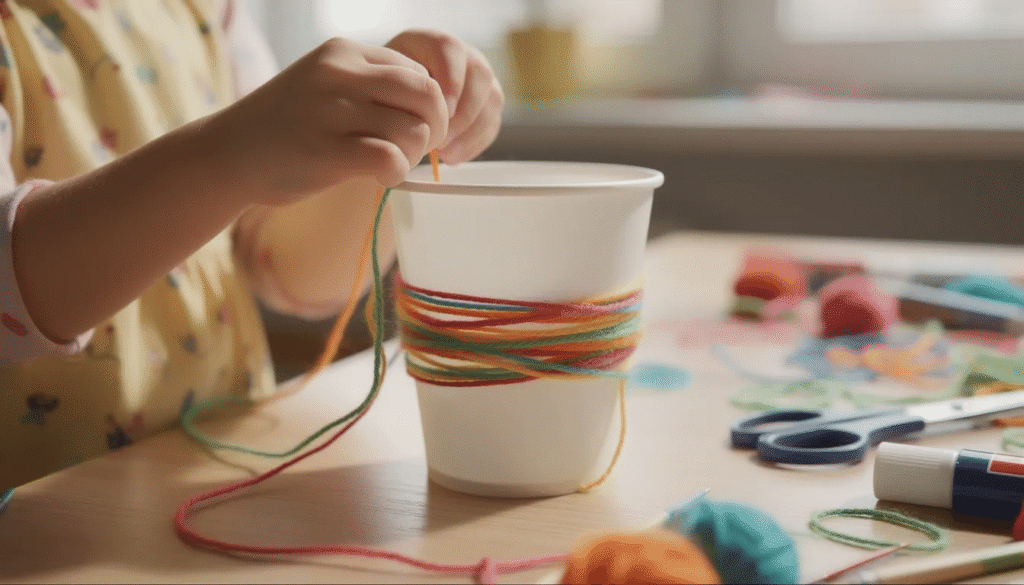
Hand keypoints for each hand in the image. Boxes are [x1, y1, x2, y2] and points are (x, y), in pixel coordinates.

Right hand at [210, 37, 448, 204]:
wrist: (227, 154)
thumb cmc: (286, 125)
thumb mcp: (325, 84)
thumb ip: (370, 85)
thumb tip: (432, 103)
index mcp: (343, 52)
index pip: (417, 71)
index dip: (428, 105)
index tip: (413, 126)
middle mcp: (339, 74)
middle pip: (427, 94)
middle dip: (437, 126)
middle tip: (420, 147)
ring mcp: (332, 112)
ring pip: (414, 128)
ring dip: (415, 154)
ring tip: (392, 163)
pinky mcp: (327, 151)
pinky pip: (391, 158)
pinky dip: (397, 173)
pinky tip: (382, 178)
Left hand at [385, 29, 503, 164]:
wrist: (391, 108)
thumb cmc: (382, 98)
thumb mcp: (379, 89)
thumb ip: (395, 93)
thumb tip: (418, 119)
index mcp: (430, 43)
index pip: (450, 49)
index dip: (450, 80)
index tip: (441, 112)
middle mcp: (461, 56)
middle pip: (480, 74)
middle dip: (464, 113)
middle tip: (443, 141)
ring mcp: (477, 80)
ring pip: (492, 99)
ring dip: (471, 131)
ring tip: (446, 154)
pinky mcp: (487, 103)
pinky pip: (493, 121)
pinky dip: (475, 142)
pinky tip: (453, 157)